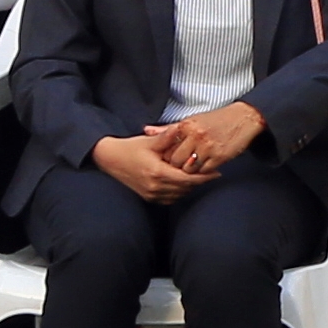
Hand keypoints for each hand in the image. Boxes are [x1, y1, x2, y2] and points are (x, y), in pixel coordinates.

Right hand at [91, 132, 206, 202]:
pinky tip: (184, 183)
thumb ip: (167, 137)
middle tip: (211, 173)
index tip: (217, 173)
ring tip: (199, 176)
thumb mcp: (149, 141)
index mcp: (157, 173)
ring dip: (190, 187)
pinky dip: (179, 192)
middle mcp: (155, 187)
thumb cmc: (130, 148)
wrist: (110, 160)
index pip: (187, 179)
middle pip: (186, 188)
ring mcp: (151, 194)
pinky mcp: (148, 197)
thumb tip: (180, 128)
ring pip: (179, 195)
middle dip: (199, 181)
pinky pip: (170, 199)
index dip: (204, 177)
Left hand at [150, 102, 270, 177]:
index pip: (167, 148)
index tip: (166, 161)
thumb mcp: (190, 121)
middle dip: (175, 167)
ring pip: (189, 168)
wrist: (244, 118)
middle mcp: (195, 136)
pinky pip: (204, 171)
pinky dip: (203, 172)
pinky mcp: (219, 156)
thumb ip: (168, 128)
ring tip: (191, 168)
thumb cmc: (216, 119)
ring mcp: (208, 147)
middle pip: (176, 161)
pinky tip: (204, 168)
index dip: (165, 157)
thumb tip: (146, 130)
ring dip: (189, 171)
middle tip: (177, 169)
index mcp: (186, 126)